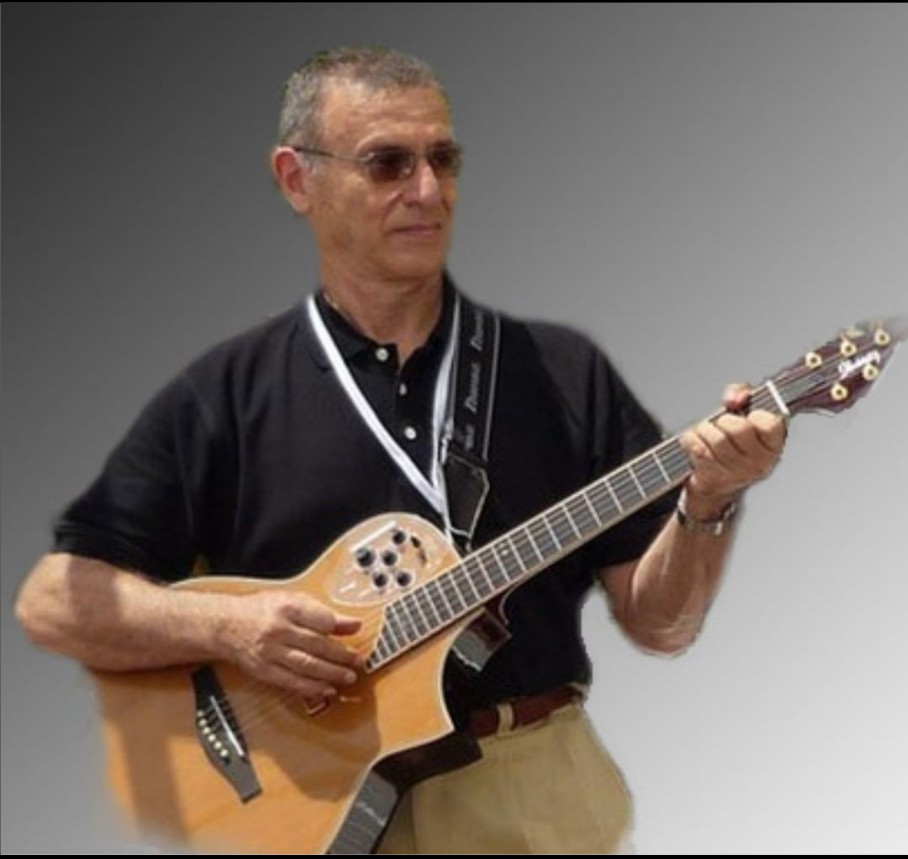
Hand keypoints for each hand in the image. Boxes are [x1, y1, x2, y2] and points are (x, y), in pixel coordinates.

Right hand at [215, 590, 361, 700]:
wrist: (226, 625)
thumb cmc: (262, 610)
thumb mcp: (292, 600)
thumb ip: (323, 612)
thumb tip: (352, 624)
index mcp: (287, 608)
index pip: (320, 620)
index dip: (341, 627)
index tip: (357, 631)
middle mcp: (279, 630)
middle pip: (316, 645)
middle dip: (341, 655)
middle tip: (358, 661)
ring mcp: (270, 652)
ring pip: (306, 666)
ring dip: (331, 674)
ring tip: (348, 677)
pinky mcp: (265, 671)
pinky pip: (291, 682)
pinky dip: (311, 688)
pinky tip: (326, 689)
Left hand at [680, 384, 786, 517]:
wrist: (715, 481)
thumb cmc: (732, 443)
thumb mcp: (744, 414)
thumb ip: (743, 394)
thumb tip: (733, 398)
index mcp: (773, 445)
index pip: (770, 423)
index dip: (755, 414)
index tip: (748, 415)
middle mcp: (759, 462)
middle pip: (738, 428)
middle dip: (724, 420)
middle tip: (722, 424)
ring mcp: (736, 473)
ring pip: (715, 438)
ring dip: (705, 430)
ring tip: (707, 433)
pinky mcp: (712, 478)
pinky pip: (697, 448)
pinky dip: (692, 439)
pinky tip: (696, 442)